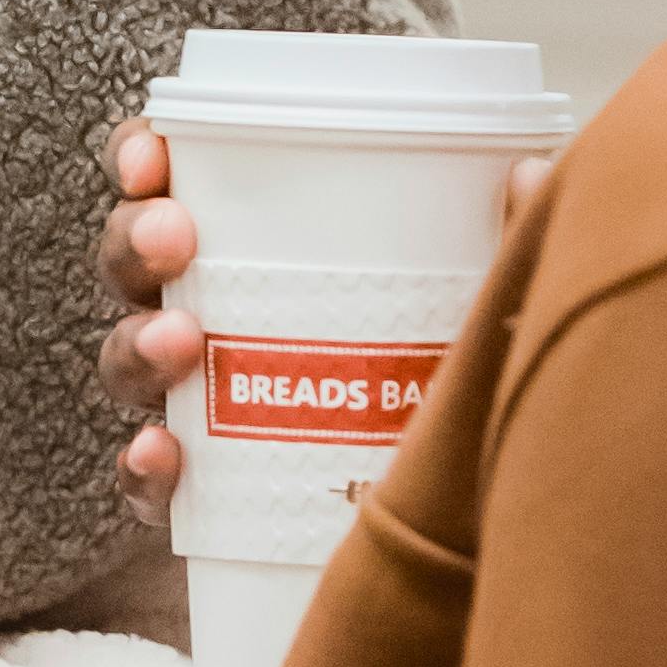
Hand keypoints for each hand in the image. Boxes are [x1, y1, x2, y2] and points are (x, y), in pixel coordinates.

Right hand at [96, 103, 556, 513]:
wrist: (464, 510)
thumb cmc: (457, 360)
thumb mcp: (478, 291)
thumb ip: (502, 240)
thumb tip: (535, 174)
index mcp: (259, 247)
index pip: (179, 185)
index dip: (144, 160)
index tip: (152, 156)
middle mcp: (215, 314)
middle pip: (138, 266)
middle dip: (136, 241)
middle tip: (175, 238)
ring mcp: (205, 403)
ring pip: (131, 362)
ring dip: (139, 344)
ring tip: (181, 341)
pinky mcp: (209, 492)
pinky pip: (151, 482)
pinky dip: (144, 469)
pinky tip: (164, 456)